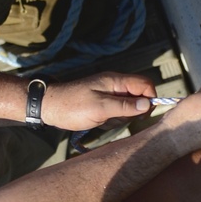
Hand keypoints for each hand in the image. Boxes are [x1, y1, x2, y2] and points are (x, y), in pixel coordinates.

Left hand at [41, 73, 156, 129]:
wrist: (50, 107)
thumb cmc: (73, 106)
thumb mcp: (100, 108)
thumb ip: (124, 106)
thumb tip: (147, 104)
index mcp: (115, 80)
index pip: (145, 84)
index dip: (150, 98)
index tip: (143, 114)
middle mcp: (115, 85)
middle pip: (138, 97)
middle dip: (131, 111)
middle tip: (114, 117)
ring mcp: (109, 94)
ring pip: (128, 107)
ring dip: (119, 117)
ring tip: (103, 119)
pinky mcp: (103, 103)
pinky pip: (117, 112)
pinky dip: (111, 119)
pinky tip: (98, 121)